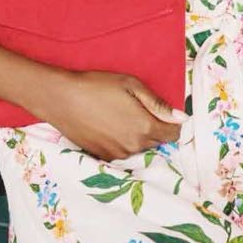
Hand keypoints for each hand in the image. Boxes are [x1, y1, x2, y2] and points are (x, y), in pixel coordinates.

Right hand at [39, 67, 187, 160]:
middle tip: (138, 109)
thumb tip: (181, 118)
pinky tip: (108, 125)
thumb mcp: (131, 85)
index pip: (174, 135)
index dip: (173, 123)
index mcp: (144, 127)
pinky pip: (122, 151)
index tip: (164, 113)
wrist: (60, 99)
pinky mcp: (103, 157)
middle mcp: (134, 146)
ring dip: (137, 135)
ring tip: (119, 115)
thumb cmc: (96, 86)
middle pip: (157, 141)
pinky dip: (121, 141)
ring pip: (139, 147)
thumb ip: (158, 104)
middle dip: (155, 127)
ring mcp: (118, 154)